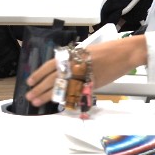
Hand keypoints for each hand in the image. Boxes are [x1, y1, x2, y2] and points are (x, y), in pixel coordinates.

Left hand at [25, 37, 147, 105]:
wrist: (125, 53)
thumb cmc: (108, 51)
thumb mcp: (87, 53)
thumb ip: (75, 62)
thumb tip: (64, 72)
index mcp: (73, 55)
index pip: (50, 65)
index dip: (39, 74)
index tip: (29, 81)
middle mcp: (76, 65)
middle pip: (53, 78)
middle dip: (39, 88)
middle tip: (29, 96)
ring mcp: (84, 75)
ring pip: (61, 87)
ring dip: (48, 95)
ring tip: (37, 102)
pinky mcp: (92, 84)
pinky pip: (76, 93)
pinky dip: (66, 98)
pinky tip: (58, 103)